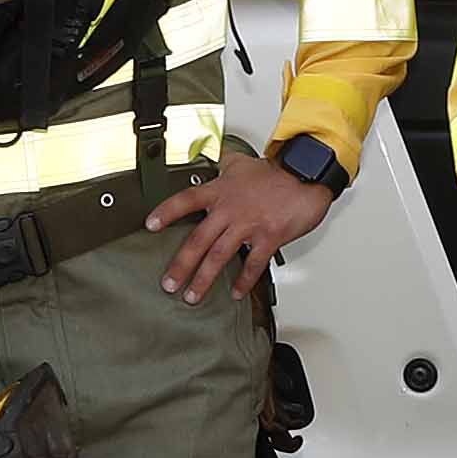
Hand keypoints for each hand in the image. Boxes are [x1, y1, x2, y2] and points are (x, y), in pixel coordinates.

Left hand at [151, 148, 334, 301]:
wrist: (306, 175)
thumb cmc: (277, 173)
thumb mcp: (243, 163)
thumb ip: (226, 164)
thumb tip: (216, 162)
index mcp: (221, 192)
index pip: (186, 200)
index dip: (167, 212)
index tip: (150, 225)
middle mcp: (230, 209)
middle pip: (198, 239)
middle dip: (181, 264)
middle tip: (168, 283)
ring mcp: (249, 225)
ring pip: (219, 256)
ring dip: (204, 279)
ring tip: (193, 295)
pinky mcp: (268, 237)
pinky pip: (252, 264)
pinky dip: (243, 281)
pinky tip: (235, 292)